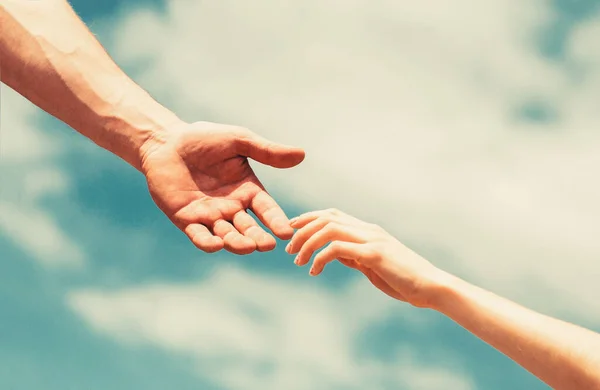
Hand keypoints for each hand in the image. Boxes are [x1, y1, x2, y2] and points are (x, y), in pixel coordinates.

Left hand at [139, 121, 304, 254]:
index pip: (267, 209)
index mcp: (248, 190)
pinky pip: (200, 236)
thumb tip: (301, 154)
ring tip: (247, 246)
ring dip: (237, 243)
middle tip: (266, 244)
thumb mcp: (239, 141)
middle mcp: (232, 207)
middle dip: (258, 238)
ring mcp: (210, 216)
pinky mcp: (187, 220)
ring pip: (227, 236)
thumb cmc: (205, 138)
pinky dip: (208, 243)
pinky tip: (216, 245)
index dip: (276, 221)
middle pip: (249, 228)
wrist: (166, 141)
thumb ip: (267, 152)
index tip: (286, 232)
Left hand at [287, 209, 443, 306]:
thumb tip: (333, 254)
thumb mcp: (372, 265)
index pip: (333, 214)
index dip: (309, 218)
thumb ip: (354, 256)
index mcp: (368, 230)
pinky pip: (338, 248)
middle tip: (288, 250)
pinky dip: (320, 258)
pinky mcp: (374, 254)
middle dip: (302, 231)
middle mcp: (369, 230)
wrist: (431, 286)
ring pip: (329, 229)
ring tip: (297, 261)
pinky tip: (314, 270)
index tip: (292, 229)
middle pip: (327, 218)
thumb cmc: (403, 279)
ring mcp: (372, 239)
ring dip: (308, 243)